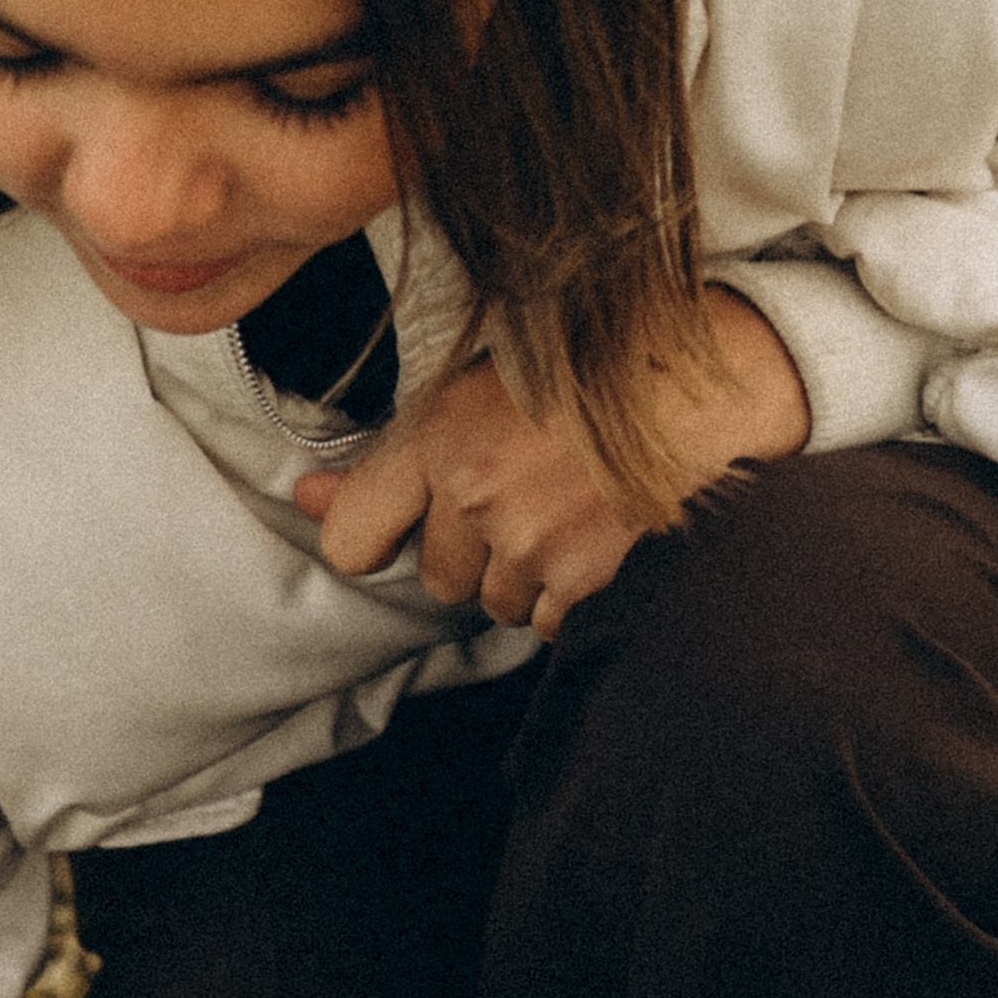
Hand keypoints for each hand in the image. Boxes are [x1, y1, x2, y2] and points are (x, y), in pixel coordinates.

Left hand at [296, 285, 809, 638]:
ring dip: (523, 575)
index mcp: (438, 437)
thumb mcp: (470, 395)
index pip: (351, 540)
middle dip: (472, 553)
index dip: (373, 543)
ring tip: (563, 511)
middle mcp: (474, 493)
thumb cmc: (581, 375)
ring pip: (494, 604)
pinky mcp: (582, 575)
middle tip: (522, 497)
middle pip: (438, 580)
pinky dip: (568, 595)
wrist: (695, 385)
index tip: (401, 531)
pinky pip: (547, 622)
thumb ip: (383, 464)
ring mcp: (529, 541)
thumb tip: (301, 498)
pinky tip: (593, 537)